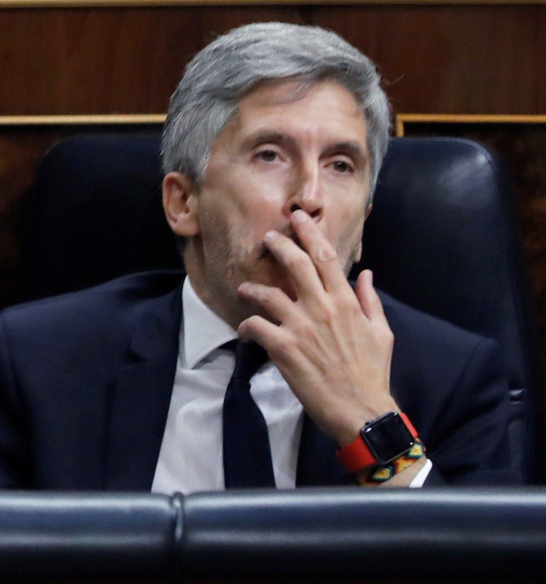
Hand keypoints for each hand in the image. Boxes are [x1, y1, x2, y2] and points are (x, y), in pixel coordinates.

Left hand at [235, 210, 399, 446]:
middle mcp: (322, 308)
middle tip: (267, 237)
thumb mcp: (382, 333)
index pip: (325, 257)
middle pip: (296, 264)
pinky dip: (246, 325)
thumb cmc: (372, 373)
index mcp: (346, 303)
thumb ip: (370, 300)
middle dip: (279, 245)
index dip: (309, 233)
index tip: (297, 217)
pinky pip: (256, 325)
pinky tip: (245, 329)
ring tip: (245, 289)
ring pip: (268, 293)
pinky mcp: (283, 347)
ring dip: (252, 288)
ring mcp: (301, 327)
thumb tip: (366, 273)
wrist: (361, 411)